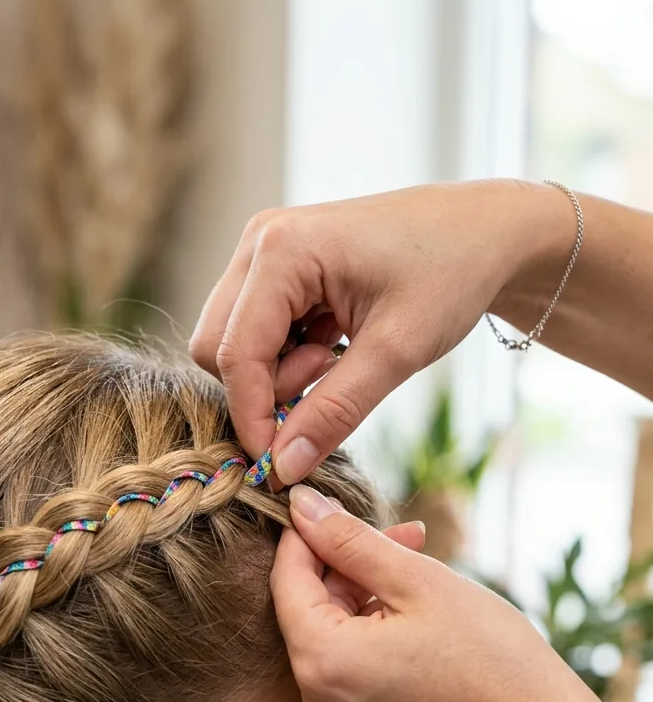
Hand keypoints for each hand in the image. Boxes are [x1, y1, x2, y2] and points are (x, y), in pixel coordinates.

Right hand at [190, 180, 572, 482]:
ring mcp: (263, 252)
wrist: (484, 233)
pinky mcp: (276, 269)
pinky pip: (255, 334)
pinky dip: (286, 358)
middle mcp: (258, 242)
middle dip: (263, 389)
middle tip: (327, 387)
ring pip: (232, 344)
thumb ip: (335, 411)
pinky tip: (333, 349)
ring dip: (277, 375)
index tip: (281, 465)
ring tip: (337, 362)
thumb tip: (285, 467)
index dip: (252, 417)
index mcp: (281, 249)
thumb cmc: (450, 275)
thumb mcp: (396, 352)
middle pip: (217, 348)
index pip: (234, 354)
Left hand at [272, 486, 598, 701]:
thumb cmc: (492, 656)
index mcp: (323, 663)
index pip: (285, 583)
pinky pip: (352, 688)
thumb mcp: (418, 581)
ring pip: (333, 651)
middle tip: (407, 542)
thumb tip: (301, 505)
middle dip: (350, 572)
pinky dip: (373, 654)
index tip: (334, 511)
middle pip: (309, 619)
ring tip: (421, 587)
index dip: (307, 539)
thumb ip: (349, 541)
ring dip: (364, 610)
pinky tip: (420, 636)